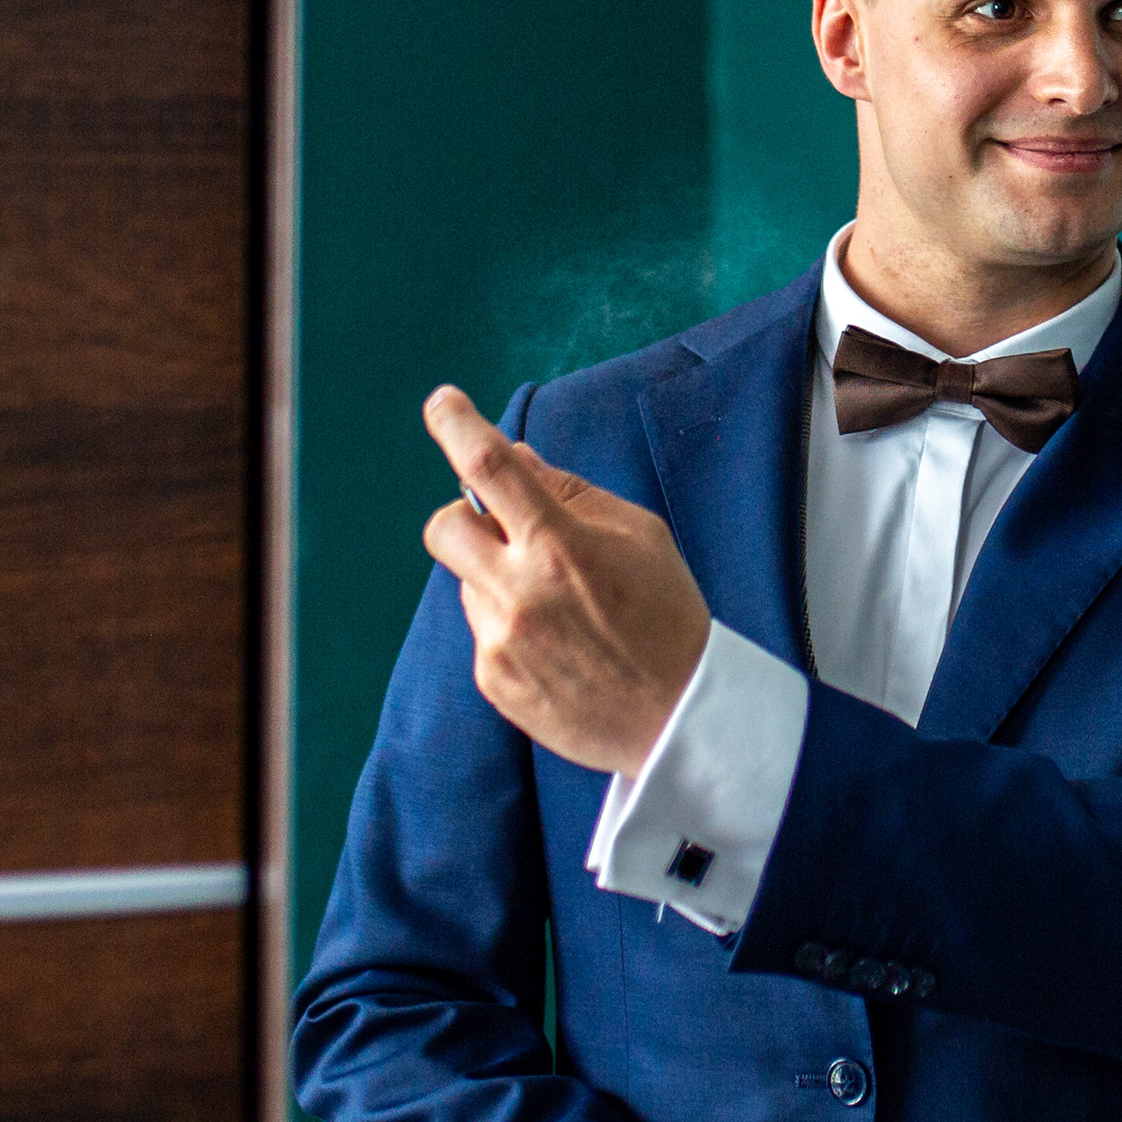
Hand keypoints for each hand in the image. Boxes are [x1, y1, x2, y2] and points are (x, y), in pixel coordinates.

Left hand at [420, 385, 712, 773]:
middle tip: (504, 530)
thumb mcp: (639, 536)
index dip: (457, 426)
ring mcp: (500, 640)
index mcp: (559, 546)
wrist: (680, 718)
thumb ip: (572, 494)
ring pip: (468, 581)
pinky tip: (559, 646)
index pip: (490, 469)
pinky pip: (483, 630)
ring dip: (499, 578)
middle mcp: (518, 592)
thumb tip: (514, 461)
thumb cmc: (668, 616)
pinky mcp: (492, 679)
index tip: (442, 403)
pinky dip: (511, 625)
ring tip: (562, 610)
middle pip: (444, 527)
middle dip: (465, 518)